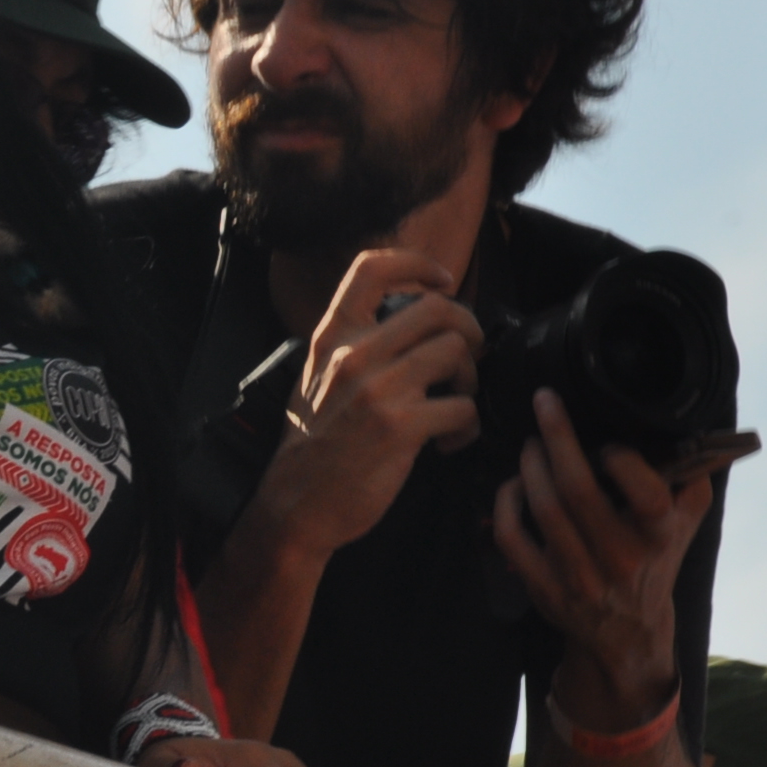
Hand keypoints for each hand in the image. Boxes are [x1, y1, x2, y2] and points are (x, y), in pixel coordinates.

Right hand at [250, 250, 482, 560]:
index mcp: (330, 338)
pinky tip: (450, 441)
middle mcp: (353, 355)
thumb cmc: (312, 444)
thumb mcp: (316, 379)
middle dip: (469, 328)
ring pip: (456, 352)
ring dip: (470, 379)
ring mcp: (377, 389)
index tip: (440, 279)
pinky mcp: (401, 428)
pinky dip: (468, 426)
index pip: (370, 270)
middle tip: (468, 354)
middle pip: (436, 308)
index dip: (415, 263)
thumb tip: (407, 323)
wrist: (296, 503)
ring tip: (456, 402)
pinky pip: (463, 407)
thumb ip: (353, 346)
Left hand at [493, 390, 708, 725]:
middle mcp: (619, 558)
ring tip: (532, 443)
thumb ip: (689, 478)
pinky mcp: (543, 586)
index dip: (622, 460)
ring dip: (530, 464)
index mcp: (659, 537)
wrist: (626, 630)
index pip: (645, 494)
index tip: (607, 445)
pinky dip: (506, 501)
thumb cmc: (654, 559)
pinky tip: (514, 484)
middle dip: (556, 438)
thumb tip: (680, 428)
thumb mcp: (685, 523)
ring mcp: (577, 575)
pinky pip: (511, 535)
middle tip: (544, 405)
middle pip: (577, 491)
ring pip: (542, 508)